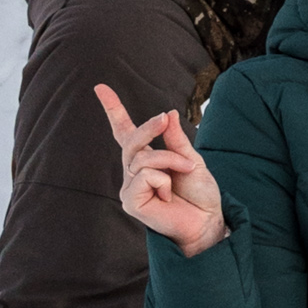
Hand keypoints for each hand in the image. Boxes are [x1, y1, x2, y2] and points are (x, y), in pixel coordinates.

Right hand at [93, 81, 225, 255]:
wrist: (207, 220)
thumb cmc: (199, 193)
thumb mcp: (191, 158)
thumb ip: (175, 139)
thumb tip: (168, 113)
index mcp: (146, 160)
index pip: (124, 132)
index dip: (113, 109)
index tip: (100, 87)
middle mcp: (133, 173)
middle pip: (131, 140)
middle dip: (149, 128)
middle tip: (164, 118)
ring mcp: (130, 188)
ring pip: (142, 158)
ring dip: (168, 160)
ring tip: (182, 173)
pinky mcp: (131, 202)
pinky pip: (144, 175)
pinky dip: (163, 179)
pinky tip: (168, 195)